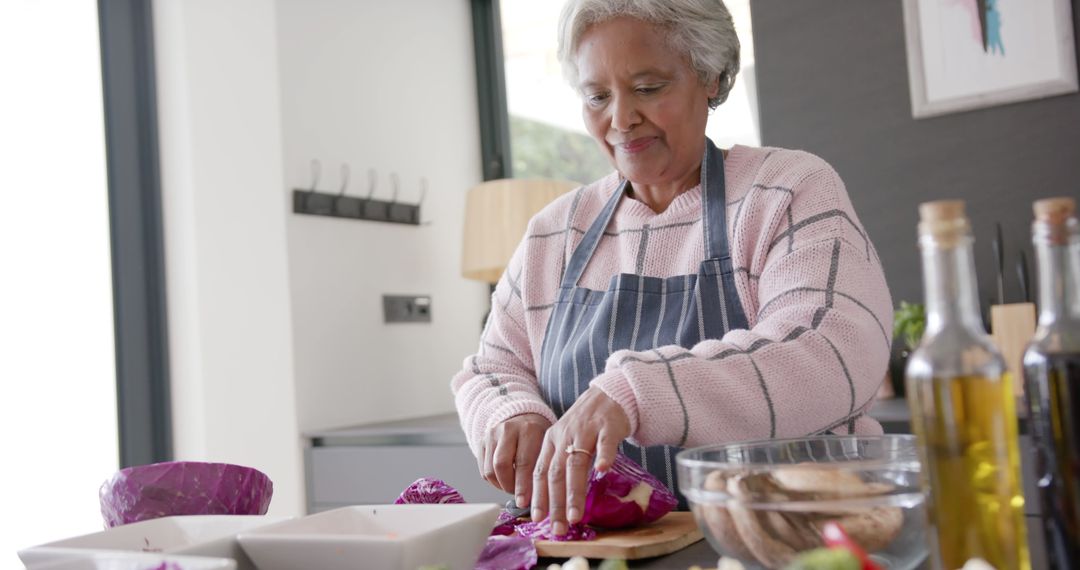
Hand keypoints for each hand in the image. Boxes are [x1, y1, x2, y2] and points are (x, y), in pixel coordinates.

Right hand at [479, 413, 550, 507]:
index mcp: (528, 430)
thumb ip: (540, 469)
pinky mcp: (481, 442)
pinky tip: (506, 480)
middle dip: (509, 487)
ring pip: (489, 471)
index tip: (524, 502)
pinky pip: (483, 471)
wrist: (524, 419)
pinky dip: (494, 481)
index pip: (523, 462)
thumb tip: (536, 500)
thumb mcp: (545, 448)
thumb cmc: (538, 438)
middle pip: (501, 466)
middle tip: (519, 496)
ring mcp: (492, 435)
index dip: (523, 486)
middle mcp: (507, 429)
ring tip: (513, 487)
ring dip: (501, 486)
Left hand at [531, 388, 630, 535]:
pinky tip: (602, 471)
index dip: (538, 496)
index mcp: (551, 441)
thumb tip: (552, 499)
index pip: (540, 472)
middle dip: (555, 503)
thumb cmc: (587, 423)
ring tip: (575, 515)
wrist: (609, 394)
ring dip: (574, 492)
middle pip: (556, 473)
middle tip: (558, 527)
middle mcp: (564, 436)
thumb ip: (558, 464)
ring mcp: (586, 431)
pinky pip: (605, 443)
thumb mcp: (565, 440)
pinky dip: (603, 456)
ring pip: (576, 463)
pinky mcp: (608, 426)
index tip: (537, 518)